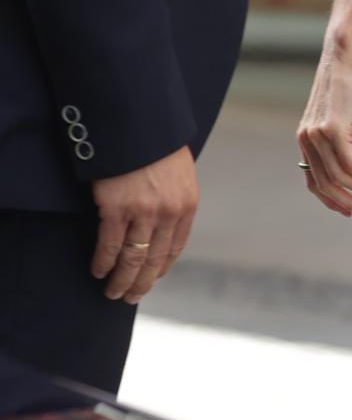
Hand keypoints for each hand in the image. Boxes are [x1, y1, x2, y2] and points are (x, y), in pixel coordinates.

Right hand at [92, 147, 197, 303]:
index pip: (175, 248)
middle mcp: (168, 213)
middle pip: (154, 261)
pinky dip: (102, 262)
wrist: (137, 122)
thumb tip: (165, 220)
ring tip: (112, 292)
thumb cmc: (156, 144)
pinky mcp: (115, 208)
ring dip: (121, 280)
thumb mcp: (178, 172)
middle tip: (129, 297)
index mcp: (186, 205)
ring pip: (132, 260)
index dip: (162, 268)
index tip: (152, 279)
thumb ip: (174, 197)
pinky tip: (97, 270)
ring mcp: (142, 213)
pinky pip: (109, 246)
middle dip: (141, 283)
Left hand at [298, 31, 351, 217]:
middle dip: (349, 202)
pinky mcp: (332, 127)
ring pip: (339, 177)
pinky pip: (350, 163)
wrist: (346, 50)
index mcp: (306, 138)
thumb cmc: (349, 79)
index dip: (333, 201)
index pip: (314, 181)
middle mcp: (307, 139)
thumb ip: (343, 141)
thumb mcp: (343, 115)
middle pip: (326, 185)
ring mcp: (317, 134)